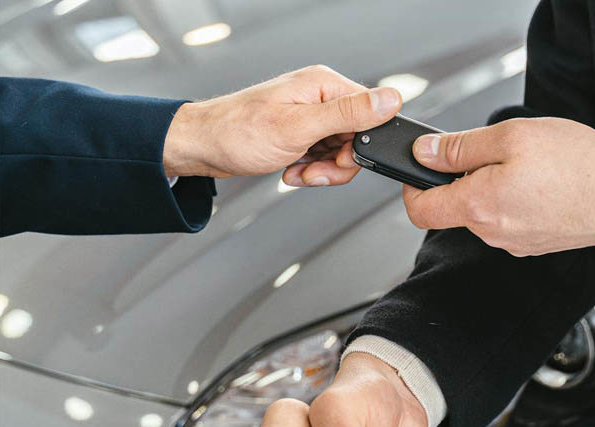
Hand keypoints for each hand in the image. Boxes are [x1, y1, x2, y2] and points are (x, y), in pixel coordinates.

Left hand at [163, 65, 401, 184]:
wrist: (204, 147)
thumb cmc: (239, 132)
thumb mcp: (300, 126)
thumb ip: (349, 114)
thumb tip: (390, 99)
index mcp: (325, 85)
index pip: (371, 114)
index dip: (360, 145)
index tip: (339, 160)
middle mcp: (320, 97)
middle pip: (356, 138)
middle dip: (336, 164)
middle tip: (312, 172)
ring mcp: (310, 116)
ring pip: (340, 152)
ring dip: (321, 170)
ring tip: (297, 171)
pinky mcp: (301, 133)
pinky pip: (322, 157)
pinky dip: (310, 169)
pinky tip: (291, 169)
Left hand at [402, 117, 594, 255]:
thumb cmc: (577, 166)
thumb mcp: (512, 136)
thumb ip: (460, 147)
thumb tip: (424, 153)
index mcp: (477, 206)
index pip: (419, 210)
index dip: (411, 188)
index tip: (419, 169)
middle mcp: (490, 232)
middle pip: (453, 207)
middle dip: (462, 178)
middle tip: (493, 152)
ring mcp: (511, 242)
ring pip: (481, 212)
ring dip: (490, 187)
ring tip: (525, 166)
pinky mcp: (530, 244)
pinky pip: (506, 219)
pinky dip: (512, 199)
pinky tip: (539, 183)